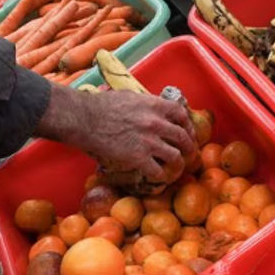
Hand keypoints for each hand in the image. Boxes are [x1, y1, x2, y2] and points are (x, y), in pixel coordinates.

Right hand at [34, 84, 195, 181]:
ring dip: (178, 163)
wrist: (85, 120)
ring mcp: (149, 141)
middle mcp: (156, 123)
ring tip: (176, 168)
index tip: (187, 131)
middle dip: (189, 146)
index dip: (187, 124)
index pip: (181, 114)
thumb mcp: (129, 97)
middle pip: (182, 137)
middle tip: (188, 153)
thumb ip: (145, 103)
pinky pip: (158, 170)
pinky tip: (159, 177)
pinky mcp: (139, 158)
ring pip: (175, 156)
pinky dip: (161, 175)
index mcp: (154, 105)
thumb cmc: (101, 106)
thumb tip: (152, 107)